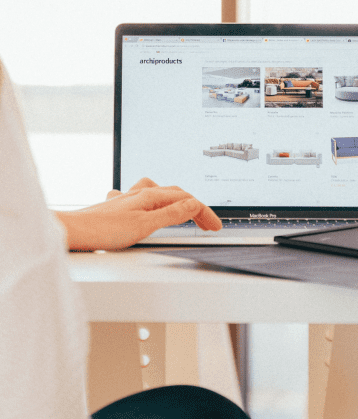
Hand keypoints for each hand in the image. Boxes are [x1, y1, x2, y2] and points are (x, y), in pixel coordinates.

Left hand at [55, 178, 221, 250]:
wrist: (73, 231)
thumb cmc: (103, 230)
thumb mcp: (145, 225)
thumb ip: (171, 215)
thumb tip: (194, 204)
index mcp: (150, 195)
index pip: (186, 200)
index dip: (204, 213)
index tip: (215, 226)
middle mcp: (140, 193)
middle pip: (176, 194)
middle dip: (195, 207)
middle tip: (207, 224)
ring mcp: (129, 199)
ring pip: (159, 193)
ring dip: (176, 201)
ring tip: (185, 211)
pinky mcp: (118, 208)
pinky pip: (142, 198)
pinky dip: (154, 203)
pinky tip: (148, 208)